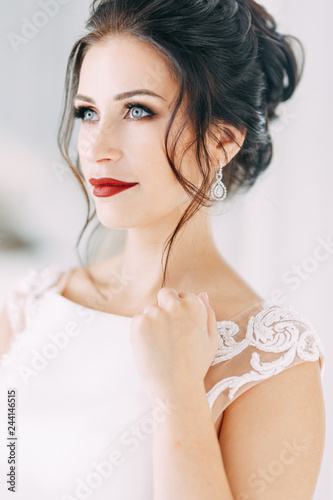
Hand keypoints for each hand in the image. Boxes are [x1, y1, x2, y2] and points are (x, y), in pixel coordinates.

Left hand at [129, 288, 218, 405]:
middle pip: (165, 294)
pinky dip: (142, 331)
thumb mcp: (211, 339)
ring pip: (151, 309)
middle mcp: (174, 305)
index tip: (181, 327)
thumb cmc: (196, 365)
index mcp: (194, 305)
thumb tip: (202, 294)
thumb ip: (208, 313)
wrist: (175, 389)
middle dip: (166, 307)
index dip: (181, 311)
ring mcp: (154, 314)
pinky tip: (152, 347)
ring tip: (162, 345)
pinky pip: (138, 320)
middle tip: (169, 332)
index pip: (182, 295)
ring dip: (154, 321)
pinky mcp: (138, 324)